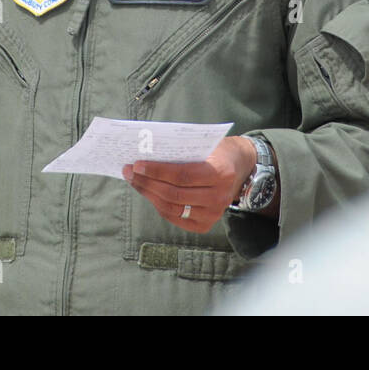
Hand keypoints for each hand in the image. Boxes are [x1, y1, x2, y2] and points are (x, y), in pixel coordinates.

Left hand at [121, 136, 256, 232]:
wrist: (239, 167)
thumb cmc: (217, 151)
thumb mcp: (205, 144)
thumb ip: (181, 151)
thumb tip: (146, 155)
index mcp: (220, 173)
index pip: (182, 175)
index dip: (157, 171)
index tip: (137, 164)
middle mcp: (219, 197)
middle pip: (174, 194)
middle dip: (147, 183)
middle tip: (129, 172)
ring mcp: (213, 214)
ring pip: (171, 207)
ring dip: (149, 194)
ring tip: (134, 181)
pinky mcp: (205, 225)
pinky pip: (175, 217)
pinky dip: (158, 205)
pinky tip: (148, 192)